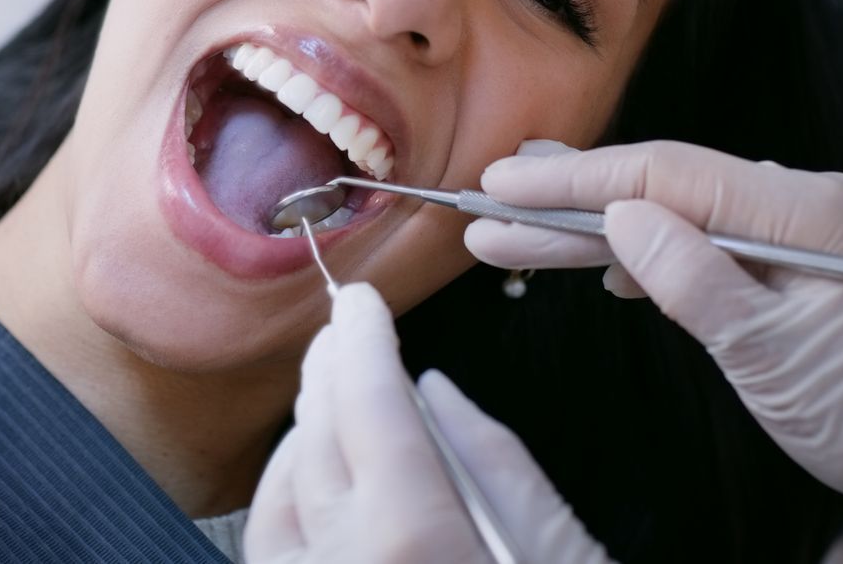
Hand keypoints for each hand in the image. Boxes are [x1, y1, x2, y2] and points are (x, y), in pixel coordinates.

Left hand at [245, 283, 612, 563]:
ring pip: (277, 498)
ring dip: (301, 437)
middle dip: (327, 375)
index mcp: (410, 543)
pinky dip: (285, 505)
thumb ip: (500, 469)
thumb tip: (437, 398)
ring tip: (329, 397)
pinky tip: (313, 486)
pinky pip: (271, 556)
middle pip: (315, 440)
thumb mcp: (571, 561)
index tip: (363, 304)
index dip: (360, 340)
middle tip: (344, 332)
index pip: (366, 402)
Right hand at [471, 139, 842, 563]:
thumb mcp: (772, 359)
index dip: (572, 181)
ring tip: (513, 230)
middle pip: (660, 185)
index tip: (500, 186)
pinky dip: (641, 247)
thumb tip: (621, 221)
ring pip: (672, 209)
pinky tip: (594, 260)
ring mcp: (796, 223)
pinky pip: (700, 234)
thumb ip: (692, 280)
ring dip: (593, 225)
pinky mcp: (789, 255)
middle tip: (483, 205)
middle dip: (566, 199)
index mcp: (801, 211)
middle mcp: (800, 198)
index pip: (662, 176)